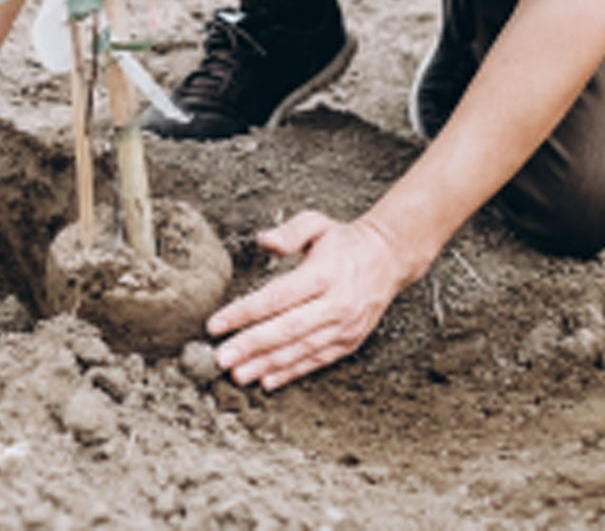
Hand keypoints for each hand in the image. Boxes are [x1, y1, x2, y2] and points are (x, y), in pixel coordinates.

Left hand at [206, 210, 406, 390]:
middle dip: (251, 345)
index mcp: (324, 273)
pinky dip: (291, 372)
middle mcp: (337, 303)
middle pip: (287, 329)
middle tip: (221, 358)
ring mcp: (345, 326)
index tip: (216, 323)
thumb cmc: (344, 241)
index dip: (244, 312)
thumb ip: (289, 232)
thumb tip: (264, 240)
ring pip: (301, 349)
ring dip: (267, 364)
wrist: (388, 258)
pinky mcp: (350, 341)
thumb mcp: (317, 223)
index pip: (277, 296)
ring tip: (237, 374)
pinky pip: (317, 360)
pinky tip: (267, 379)